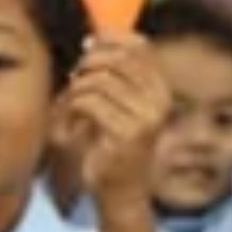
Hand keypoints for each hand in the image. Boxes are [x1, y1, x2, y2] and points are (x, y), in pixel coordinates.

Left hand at [68, 34, 171, 212]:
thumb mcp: (117, 104)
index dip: (111, 39)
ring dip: (76, 90)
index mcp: (160, 89)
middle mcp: (159, 100)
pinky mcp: (128, 133)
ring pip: (100, 81)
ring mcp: (146, 117)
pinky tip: (71, 123)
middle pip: (118, 60)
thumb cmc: (113, 146)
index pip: (140, 46)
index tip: (87, 46)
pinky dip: (73, 108)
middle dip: (88, 64)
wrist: (120, 192)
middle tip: (73, 80)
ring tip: (70, 107)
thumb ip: (113, 75)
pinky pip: (91, 103)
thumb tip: (93, 39)